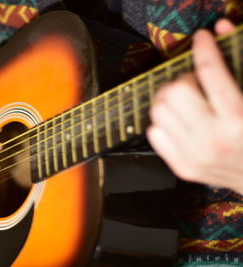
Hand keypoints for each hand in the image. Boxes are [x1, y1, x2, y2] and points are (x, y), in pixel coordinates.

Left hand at [147, 19, 242, 193]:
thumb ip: (239, 65)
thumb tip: (221, 29)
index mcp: (240, 119)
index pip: (212, 72)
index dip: (204, 48)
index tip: (202, 38)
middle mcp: (214, 139)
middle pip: (175, 91)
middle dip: (183, 78)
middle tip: (194, 82)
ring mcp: (194, 155)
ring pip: (158, 110)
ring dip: (168, 98)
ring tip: (184, 101)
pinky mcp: (180, 167)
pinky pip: (153, 132)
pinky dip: (162, 122)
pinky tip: (178, 122)